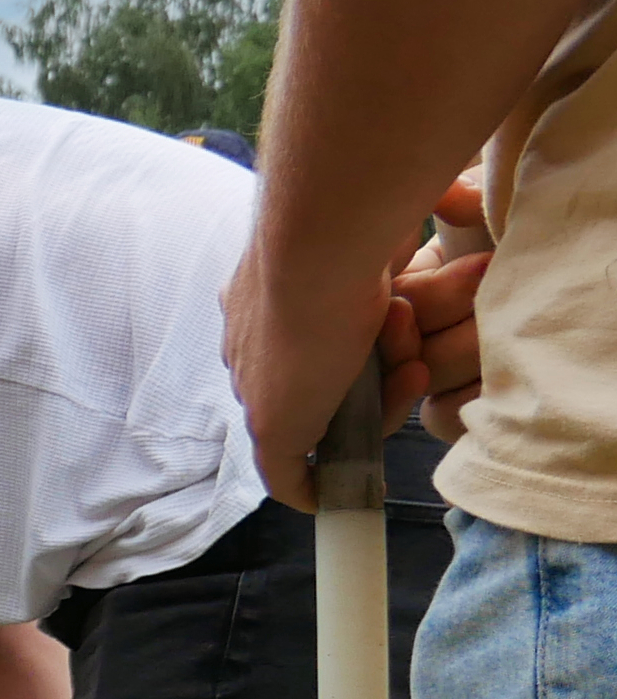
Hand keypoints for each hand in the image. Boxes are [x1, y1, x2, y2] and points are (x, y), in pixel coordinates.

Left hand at [225, 175, 475, 508]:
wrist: (318, 249)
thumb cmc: (351, 229)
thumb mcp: (372, 230)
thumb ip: (389, 239)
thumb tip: (448, 202)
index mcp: (259, 299)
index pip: (298, 341)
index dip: (344, 349)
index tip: (387, 340)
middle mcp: (250, 347)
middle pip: (308, 383)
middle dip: (367, 379)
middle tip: (414, 358)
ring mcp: (258, 390)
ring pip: (315, 420)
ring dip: (377, 407)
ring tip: (413, 371)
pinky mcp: (271, 429)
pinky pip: (288, 475)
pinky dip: (314, 488)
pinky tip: (338, 495)